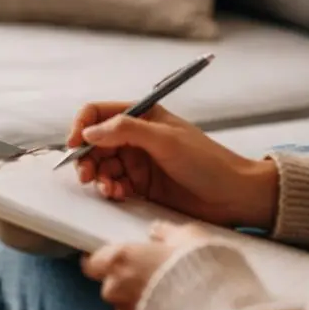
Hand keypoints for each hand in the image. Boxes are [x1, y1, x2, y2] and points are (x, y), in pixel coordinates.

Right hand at [67, 102, 279, 229]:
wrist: (234, 196)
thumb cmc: (207, 162)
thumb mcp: (165, 140)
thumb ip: (125, 131)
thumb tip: (88, 131)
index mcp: (143, 116)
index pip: (99, 113)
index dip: (82, 126)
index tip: (74, 145)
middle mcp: (137, 137)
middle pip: (95, 142)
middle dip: (86, 157)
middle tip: (86, 174)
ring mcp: (139, 162)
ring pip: (102, 166)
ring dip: (99, 176)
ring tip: (108, 188)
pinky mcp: (142, 186)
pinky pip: (114, 185)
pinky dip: (111, 190)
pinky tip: (119, 195)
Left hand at [81, 222, 209, 309]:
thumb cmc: (199, 269)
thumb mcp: (189, 237)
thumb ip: (167, 233)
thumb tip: (156, 231)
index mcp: (121, 259)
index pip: (91, 263)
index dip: (99, 262)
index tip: (110, 260)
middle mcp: (117, 288)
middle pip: (109, 286)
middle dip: (124, 282)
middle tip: (149, 276)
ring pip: (124, 307)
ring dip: (137, 302)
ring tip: (165, 297)